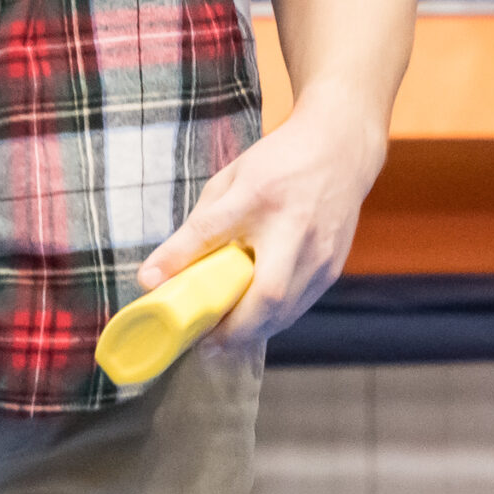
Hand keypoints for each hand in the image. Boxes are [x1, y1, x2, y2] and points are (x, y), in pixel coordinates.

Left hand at [137, 86, 387, 354]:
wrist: (339, 150)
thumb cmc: (277, 165)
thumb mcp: (230, 181)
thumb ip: (196, 227)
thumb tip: (153, 277)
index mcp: (259, 194)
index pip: (213, 229)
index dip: (183, 260)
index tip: (154, 286)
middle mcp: (294, 226)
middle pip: (267, 294)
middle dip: (234, 329)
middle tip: (204, 343)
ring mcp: (320, 252)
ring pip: (285, 311)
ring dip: (252, 331)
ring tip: (223, 336)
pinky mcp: (333, 268)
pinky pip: (298, 307)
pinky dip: (273, 320)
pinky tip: (253, 318)